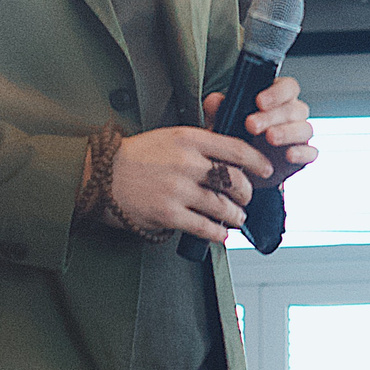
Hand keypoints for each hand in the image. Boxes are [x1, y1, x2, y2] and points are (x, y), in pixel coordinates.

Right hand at [109, 125, 272, 244]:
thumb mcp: (172, 136)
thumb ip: (203, 139)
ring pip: (222, 206)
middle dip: (247, 193)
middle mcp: (185, 162)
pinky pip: (203, 227)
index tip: (266, 170)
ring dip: (236, 215)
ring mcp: (177, 189)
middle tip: (246, 198)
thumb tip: (233, 146)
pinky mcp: (167, 214)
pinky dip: (217, 233)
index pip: (235, 148)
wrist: (103, 175)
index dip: (257, 161)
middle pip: (234, 180)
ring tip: (238, 217)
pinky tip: (221, 234)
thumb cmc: (139, 155)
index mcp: (189, 139)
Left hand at [200, 75, 317, 190]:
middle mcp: (292, 114)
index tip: (258, 101)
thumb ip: (218, 110)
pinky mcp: (303, 156)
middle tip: (251, 125)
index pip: (287, 87)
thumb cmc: (235, 137)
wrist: (242, 169)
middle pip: (294, 108)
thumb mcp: (223, 123)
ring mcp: (299, 135)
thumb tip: (213, 100)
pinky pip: (311, 152)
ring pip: (305, 128)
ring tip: (269, 138)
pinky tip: (289, 155)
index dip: (276, 92)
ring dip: (287, 132)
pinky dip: (302, 153)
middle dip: (273, 116)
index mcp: (277, 98)